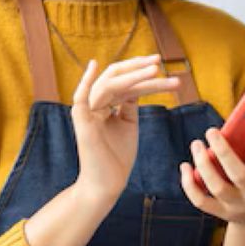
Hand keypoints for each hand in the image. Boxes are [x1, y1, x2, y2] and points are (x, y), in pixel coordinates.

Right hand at [72, 54, 181, 200]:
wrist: (107, 184)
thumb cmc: (117, 157)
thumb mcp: (128, 123)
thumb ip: (128, 103)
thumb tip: (138, 84)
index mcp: (105, 103)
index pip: (124, 81)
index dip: (142, 72)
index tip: (164, 68)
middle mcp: (95, 104)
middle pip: (116, 77)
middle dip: (138, 68)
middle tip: (159, 61)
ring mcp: (87, 112)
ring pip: (108, 84)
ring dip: (132, 75)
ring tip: (155, 70)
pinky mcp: (82, 122)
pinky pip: (80, 97)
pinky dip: (85, 80)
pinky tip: (94, 65)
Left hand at [180, 114, 244, 229]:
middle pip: (238, 174)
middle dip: (223, 151)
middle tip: (211, 130)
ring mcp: (237, 205)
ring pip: (217, 187)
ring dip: (203, 164)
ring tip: (197, 144)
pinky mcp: (220, 212)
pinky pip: (200, 200)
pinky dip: (189, 184)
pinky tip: (186, 166)